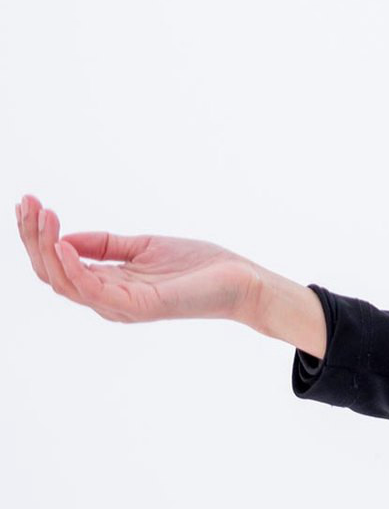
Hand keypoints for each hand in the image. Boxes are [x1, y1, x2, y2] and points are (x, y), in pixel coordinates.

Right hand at [14, 194, 263, 327]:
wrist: (240, 280)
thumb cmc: (198, 266)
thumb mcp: (143, 247)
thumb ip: (106, 245)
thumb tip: (66, 238)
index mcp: (107, 286)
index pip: (57, 264)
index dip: (38, 235)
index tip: (28, 202)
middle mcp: (107, 300)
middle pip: (52, 273)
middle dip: (33, 237)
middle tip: (27, 203)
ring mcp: (120, 306)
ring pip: (64, 282)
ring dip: (47, 247)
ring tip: (42, 215)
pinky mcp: (138, 306)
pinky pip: (93, 290)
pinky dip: (73, 268)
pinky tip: (63, 243)